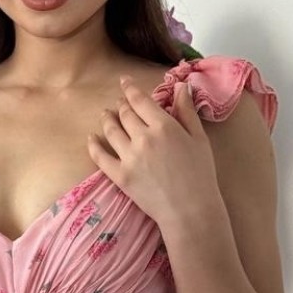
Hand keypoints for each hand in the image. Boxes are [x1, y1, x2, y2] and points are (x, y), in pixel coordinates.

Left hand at [87, 76, 224, 231]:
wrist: (190, 210)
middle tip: (119, 103)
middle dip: (121, 105)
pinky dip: (93, 145)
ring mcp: (129, 157)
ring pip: (111, 130)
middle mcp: (143, 138)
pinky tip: (91, 138)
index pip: (140, 100)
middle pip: (125, 114)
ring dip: (107, 119)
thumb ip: (187, 111)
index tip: (124, 81)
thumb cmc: (200, 175)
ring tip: (105, 115)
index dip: (130, 88)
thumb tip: (181, 87)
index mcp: (164, 126)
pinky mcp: (120, 176)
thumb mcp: (199, 139)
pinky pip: (100, 157)